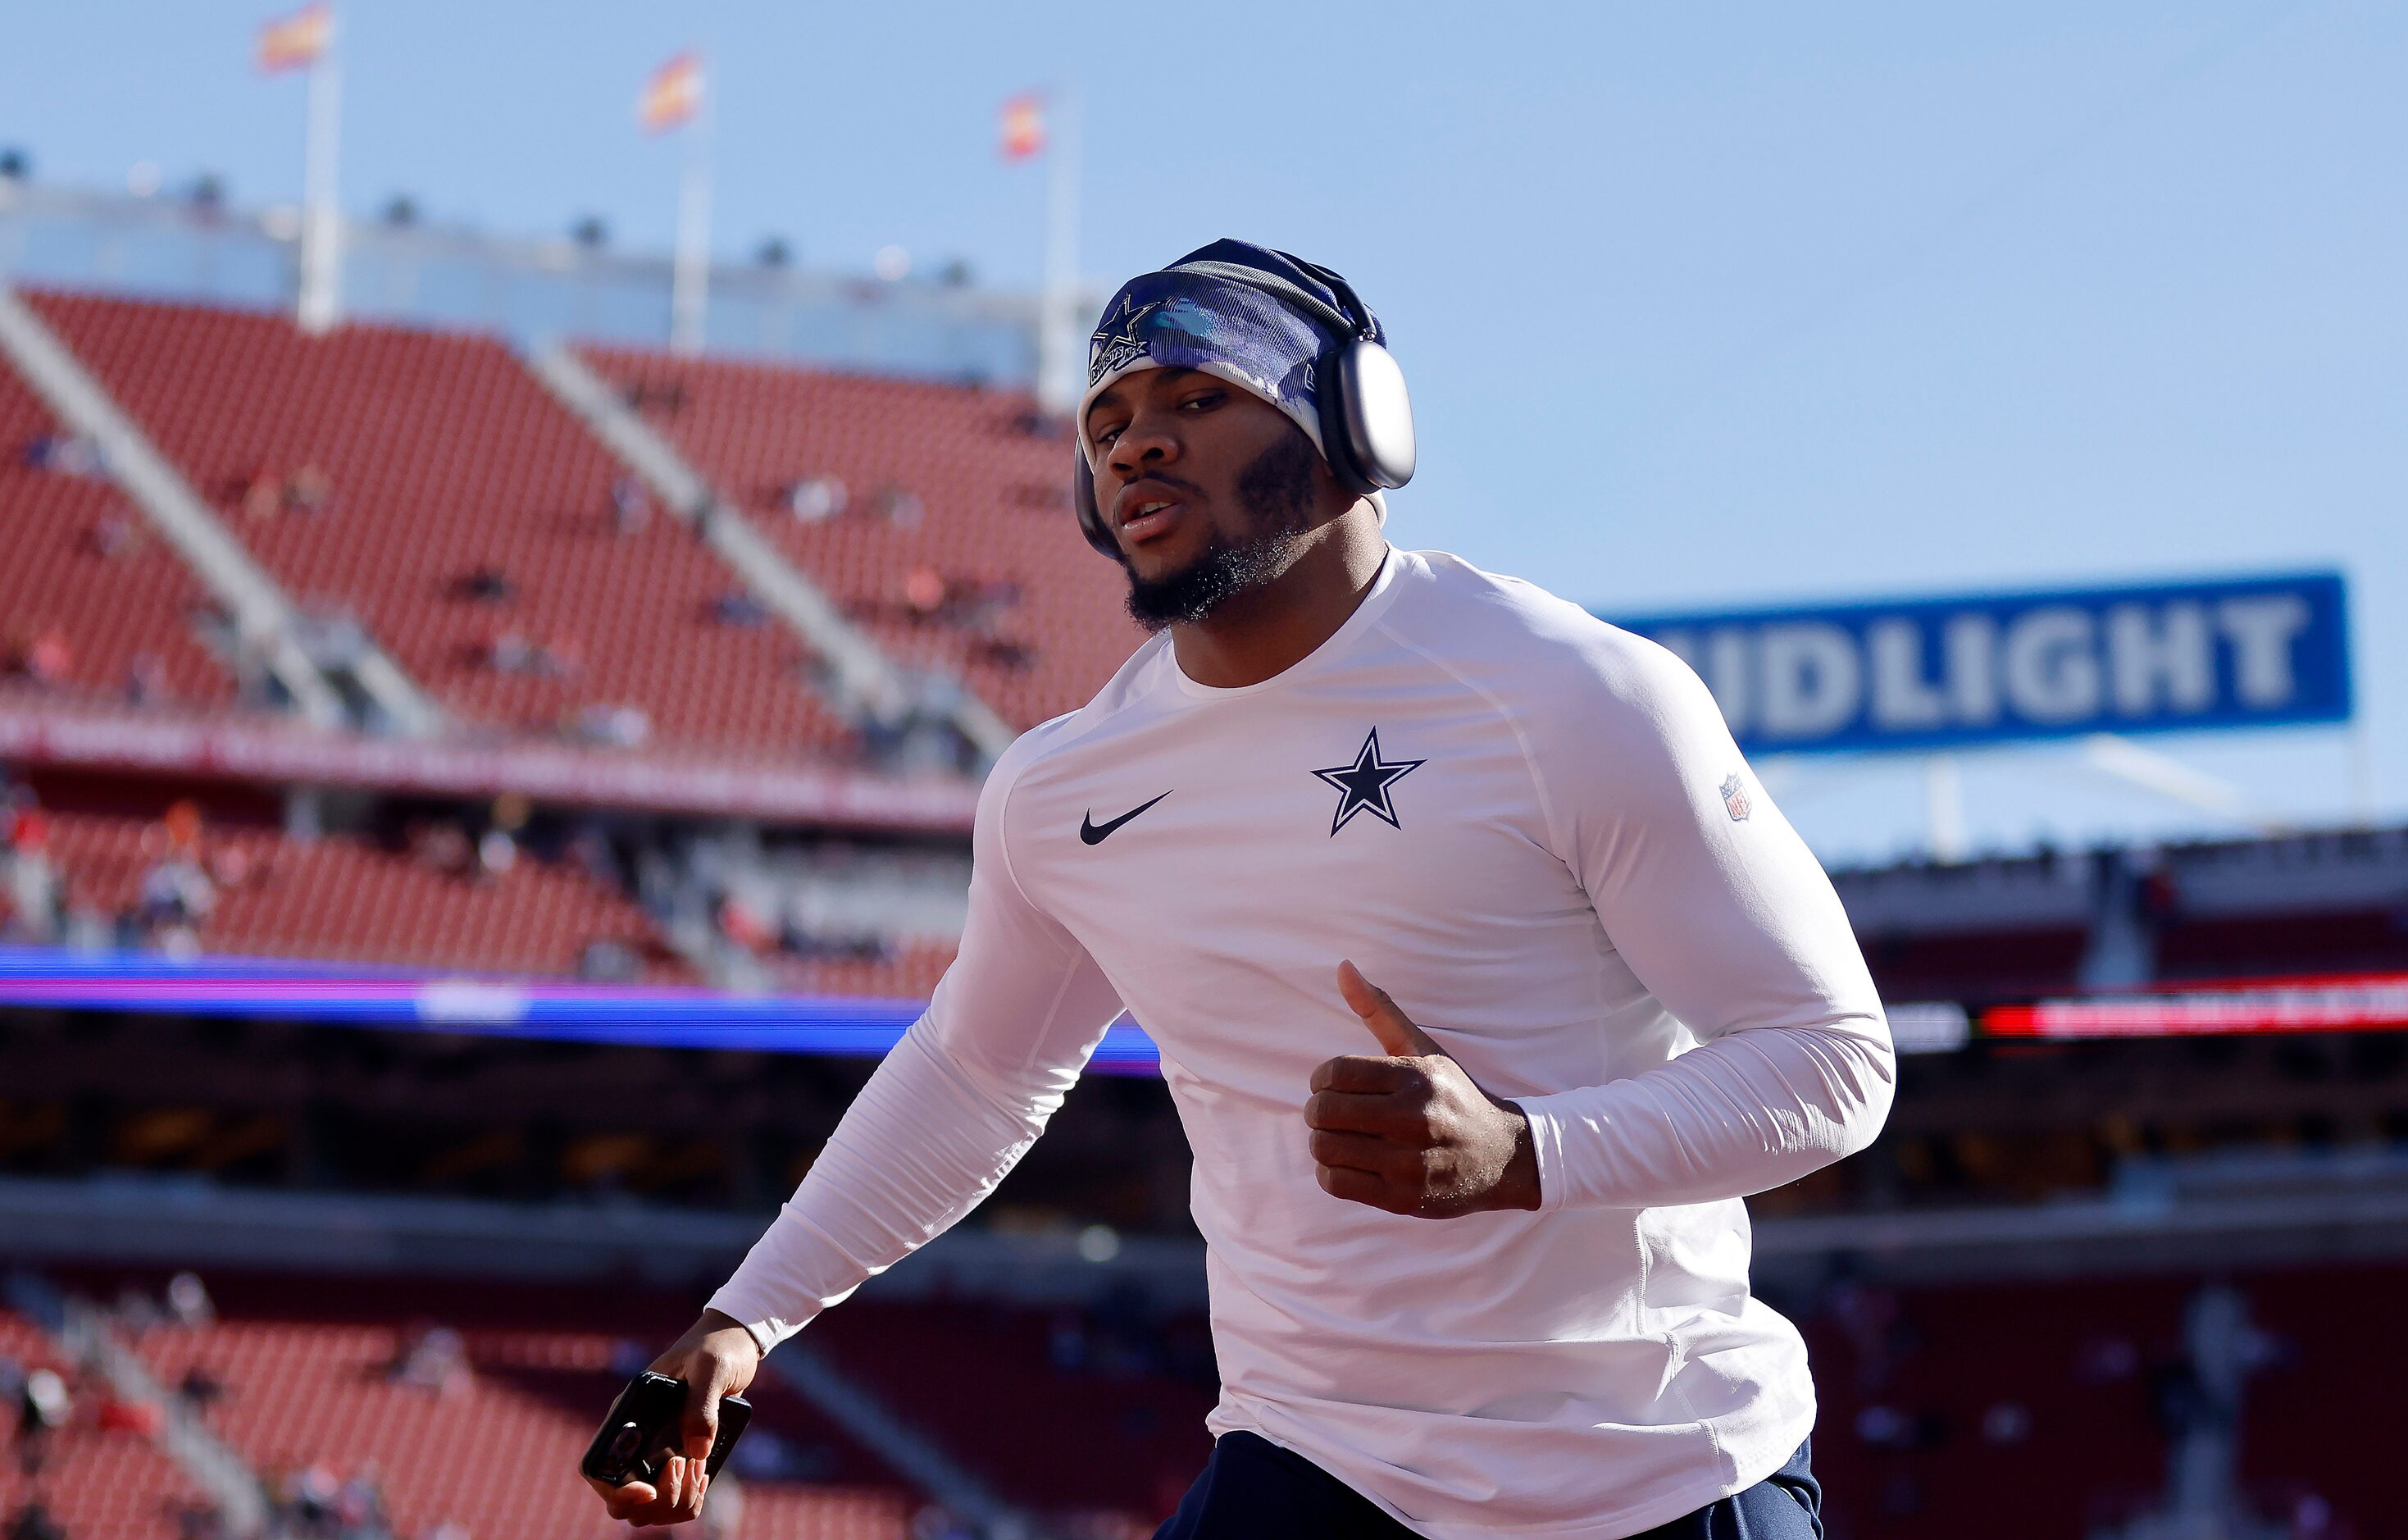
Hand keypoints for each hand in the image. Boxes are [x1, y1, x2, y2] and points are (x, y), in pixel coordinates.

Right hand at [584, 1308, 760, 1527]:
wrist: (737, 1344)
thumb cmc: (717, 1349)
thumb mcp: (711, 1369)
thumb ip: (702, 1405)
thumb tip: (696, 1453)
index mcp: (628, 1413)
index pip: (597, 1466)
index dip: (614, 1491)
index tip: (649, 1490)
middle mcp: (635, 1438)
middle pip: (620, 1499)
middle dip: (651, 1504)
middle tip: (684, 1472)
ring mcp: (656, 1452)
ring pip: (647, 1508)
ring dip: (674, 1503)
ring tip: (699, 1471)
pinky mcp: (680, 1458)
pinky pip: (674, 1500)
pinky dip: (688, 1500)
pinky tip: (704, 1476)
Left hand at [1304, 961, 1541, 1218]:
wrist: (1505, 1157)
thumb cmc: (1455, 1097)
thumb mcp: (1424, 1050)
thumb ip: (1380, 1009)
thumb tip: (1342, 966)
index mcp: (1417, 1077)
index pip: (1334, 1072)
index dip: (1321, 1079)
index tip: (1331, 1086)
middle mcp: (1415, 1118)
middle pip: (1324, 1112)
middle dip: (1317, 1111)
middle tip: (1330, 1113)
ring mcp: (1410, 1162)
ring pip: (1325, 1149)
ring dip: (1322, 1143)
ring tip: (1339, 1138)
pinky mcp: (1404, 1198)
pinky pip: (1336, 1184)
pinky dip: (1330, 1173)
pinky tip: (1348, 1163)